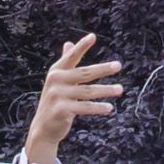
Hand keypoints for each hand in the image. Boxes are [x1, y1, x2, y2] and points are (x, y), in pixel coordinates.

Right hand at [24, 33, 123, 163]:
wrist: (43, 127)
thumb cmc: (54, 101)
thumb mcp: (58, 81)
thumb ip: (65, 62)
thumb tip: (68, 43)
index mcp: (56, 71)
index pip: (71, 56)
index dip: (81, 46)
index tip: (92, 36)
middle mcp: (56, 81)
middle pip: (84, 73)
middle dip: (102, 69)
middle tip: (118, 65)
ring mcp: (58, 95)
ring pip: (88, 91)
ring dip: (106, 90)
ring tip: (120, 89)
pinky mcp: (61, 110)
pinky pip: (84, 107)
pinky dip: (97, 108)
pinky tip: (109, 108)